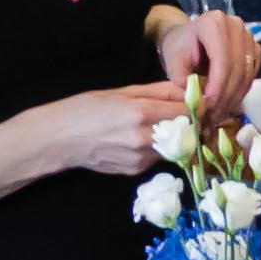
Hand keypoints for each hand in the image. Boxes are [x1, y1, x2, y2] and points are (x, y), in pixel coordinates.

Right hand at [24, 82, 193, 176]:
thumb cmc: (87, 108)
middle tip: (182, 114)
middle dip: (189, 123)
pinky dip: (157, 147)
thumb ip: (158, 91)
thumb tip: (186, 89)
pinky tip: (139, 139)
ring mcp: (141, 158)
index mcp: (141, 112)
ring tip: (155, 125)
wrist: (60, 138)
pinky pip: (158, 157)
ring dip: (174, 137)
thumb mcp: (122, 91)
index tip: (200, 103)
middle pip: (186, 132)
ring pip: (174, 146)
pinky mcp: (136, 170)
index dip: (198, 107)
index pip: (187, 112)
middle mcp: (144, 138)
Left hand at [156, 11, 260, 122]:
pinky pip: (251, 76)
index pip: (222, 61)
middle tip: (213, 117)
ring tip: (218, 115)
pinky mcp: (255, 49)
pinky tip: (227, 104)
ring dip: (234, 98)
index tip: (207, 107)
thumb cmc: (180, 47)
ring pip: (246, 75)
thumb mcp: (173, 61)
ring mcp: (249, 37)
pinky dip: (240, 93)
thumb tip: (196, 104)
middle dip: (225, 97)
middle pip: (237, 69)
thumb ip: (182, 81)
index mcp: (214, 23)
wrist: (189, 37)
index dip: (218, 87)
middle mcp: (236, 26)